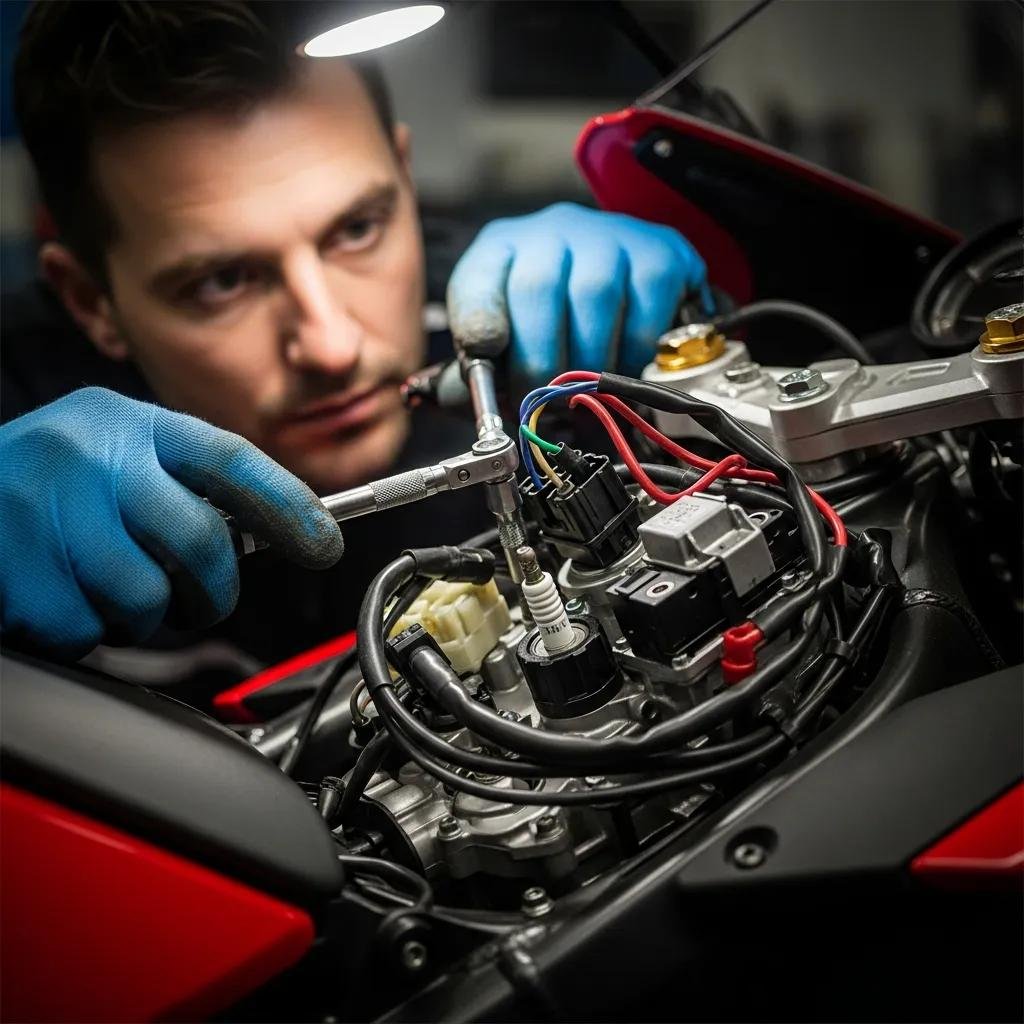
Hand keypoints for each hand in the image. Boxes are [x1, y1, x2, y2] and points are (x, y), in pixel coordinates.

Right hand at [0, 388, 342, 656]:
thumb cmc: (41, 487)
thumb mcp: (111, 458)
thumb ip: (178, 485)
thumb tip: (269, 533)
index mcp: (126, 423)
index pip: (231, 460)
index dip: (289, 505)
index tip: (325, 544)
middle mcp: (90, 455)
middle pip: (200, 542)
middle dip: (213, 589)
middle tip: (201, 600)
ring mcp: (46, 508)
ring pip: (144, 597)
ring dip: (138, 614)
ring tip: (102, 588)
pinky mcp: (13, 569)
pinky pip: (85, 629)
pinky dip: (82, 631)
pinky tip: (56, 596)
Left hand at [446, 202, 710, 383]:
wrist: (622, 276)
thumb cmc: (554, 321)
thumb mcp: (509, 339)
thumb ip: (491, 371)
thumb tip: (486, 405)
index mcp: (500, 251)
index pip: (479, 277)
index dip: (479, 318)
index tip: (486, 353)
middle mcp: (551, 232)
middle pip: (538, 287)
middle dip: (539, 360)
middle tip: (545, 404)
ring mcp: (609, 236)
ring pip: (596, 296)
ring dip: (587, 360)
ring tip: (584, 394)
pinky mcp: (660, 253)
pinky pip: (646, 307)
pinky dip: (633, 352)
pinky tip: (622, 368)